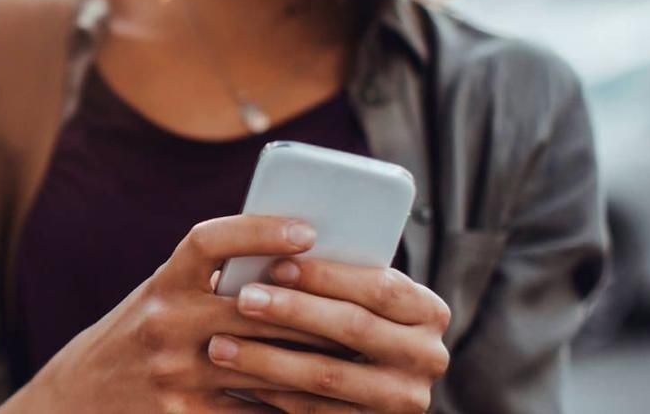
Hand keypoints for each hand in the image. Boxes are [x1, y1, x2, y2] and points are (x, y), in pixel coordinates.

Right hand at [1, 216, 338, 413]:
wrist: (79, 396)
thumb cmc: (138, 337)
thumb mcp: (161, 297)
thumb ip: (211, 282)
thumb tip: (295, 265)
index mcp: (162, 282)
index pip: (210, 241)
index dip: (259, 230)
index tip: (307, 230)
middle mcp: (165, 322)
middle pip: (256, 309)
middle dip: (314, 310)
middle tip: (364, 307)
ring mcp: (174, 372)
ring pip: (264, 363)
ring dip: (314, 361)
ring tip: (356, 356)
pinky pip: (253, 413)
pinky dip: (291, 408)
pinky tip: (323, 403)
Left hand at [208, 258, 451, 412]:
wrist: (371, 389)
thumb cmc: (351, 324)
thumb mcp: (359, 299)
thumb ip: (336, 280)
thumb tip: (275, 251)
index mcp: (428, 312)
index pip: (379, 286)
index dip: (326, 276)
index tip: (276, 264)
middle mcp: (428, 357)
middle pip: (354, 327)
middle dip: (293, 311)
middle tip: (243, 299)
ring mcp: (404, 399)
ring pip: (329, 375)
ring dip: (268, 359)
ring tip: (221, 344)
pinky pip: (317, 411)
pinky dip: (275, 394)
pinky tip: (240, 380)